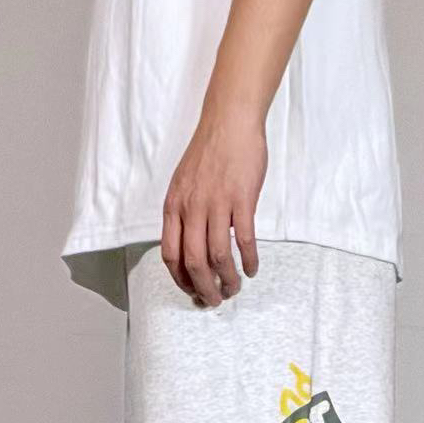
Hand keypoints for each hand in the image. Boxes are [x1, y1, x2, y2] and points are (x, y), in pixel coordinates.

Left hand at [161, 103, 264, 304]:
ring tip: (235, 288)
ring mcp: (217, 204)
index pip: (170, 254)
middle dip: (204, 288)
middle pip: (194, 262)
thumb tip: (190, 245)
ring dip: (228, 279)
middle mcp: (192, 208)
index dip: (180, 279)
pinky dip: (249, 260)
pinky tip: (252, 268)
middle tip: (215, 300)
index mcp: (174, 206)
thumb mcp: (183, 184)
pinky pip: (245, 240)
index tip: (191, 290)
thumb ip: (184, 213)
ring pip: (219, 256)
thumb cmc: (209, 152)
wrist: (229, 122)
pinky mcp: (242, 199)